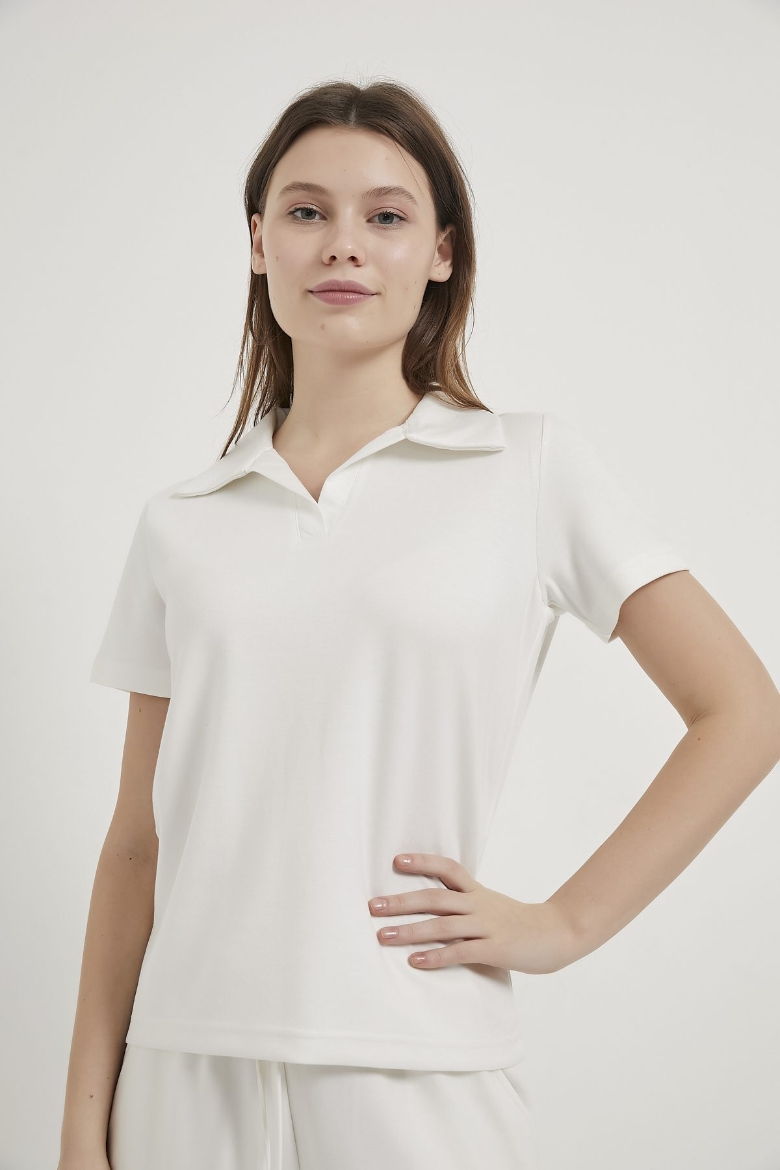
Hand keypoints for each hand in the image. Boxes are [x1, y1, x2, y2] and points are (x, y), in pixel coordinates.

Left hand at [368, 853, 576, 974]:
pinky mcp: (494, 949)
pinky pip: (460, 951)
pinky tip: (415, 961)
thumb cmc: (520, 923)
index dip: (422, 863)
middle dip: (401, 902)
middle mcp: (478, 905)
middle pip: (435, 898)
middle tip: (373, 905)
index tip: (396, 861)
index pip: (448, 869)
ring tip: (382, 936)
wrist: (558, 934)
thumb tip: (434, 908)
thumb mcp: (491, 906)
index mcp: (477, 892)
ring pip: (442, 925)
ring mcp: (486, 926)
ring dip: (409, 931)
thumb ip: (465, 904)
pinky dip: (436, 956)